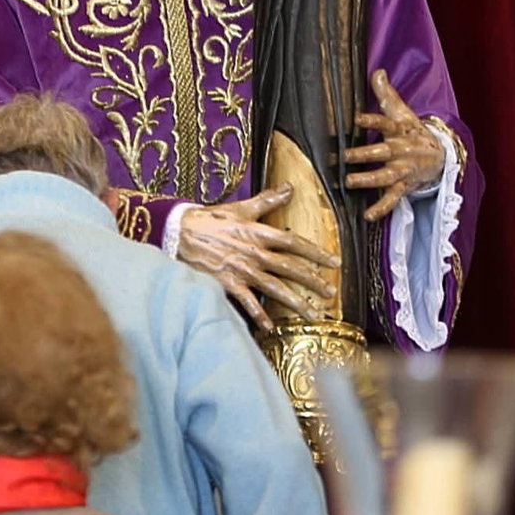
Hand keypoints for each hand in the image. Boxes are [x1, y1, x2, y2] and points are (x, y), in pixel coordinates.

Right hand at [178, 184, 341, 330]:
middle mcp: (254, 253)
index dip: (316, 252)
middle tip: (331, 293)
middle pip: (290, 268)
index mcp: (258, 233)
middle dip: (313, 281)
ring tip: (313, 314)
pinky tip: (270, 327)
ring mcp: (241, 270)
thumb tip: (290, 187)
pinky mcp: (227, 283)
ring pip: (275, 288)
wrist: (180, 233)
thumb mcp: (240, 207)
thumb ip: (267, 200)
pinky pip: (247, 302)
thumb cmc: (211, 220)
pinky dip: (259, 315)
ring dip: (295, 302)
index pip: (294, 242)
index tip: (335, 262)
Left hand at [344, 69, 445, 221]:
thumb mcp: (401, 112)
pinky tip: (367, 216)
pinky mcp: (404, 186)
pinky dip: (381, 208)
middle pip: (381, 152)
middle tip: (344, 156)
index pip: (384, 123)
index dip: (371, 121)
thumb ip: (386, 94)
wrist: (440, 156)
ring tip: (349, 182)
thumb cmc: (412, 131)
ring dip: (368, 180)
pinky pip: (392, 199)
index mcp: (399, 131)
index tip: (356, 119)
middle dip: (363, 154)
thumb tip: (377, 71)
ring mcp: (403, 170)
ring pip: (385, 176)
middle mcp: (401, 151)